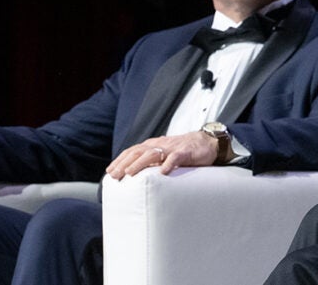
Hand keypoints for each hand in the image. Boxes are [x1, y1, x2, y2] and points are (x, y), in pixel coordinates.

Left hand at [105, 132, 219, 179]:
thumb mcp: (165, 154)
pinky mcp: (186, 152)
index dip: (120, 160)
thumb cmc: (185, 151)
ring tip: (130, 173)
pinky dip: (168, 164)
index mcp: (154, 145)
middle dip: (124, 163)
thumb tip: (136, 175)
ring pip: (152, 154)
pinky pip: (176, 157)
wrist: (208, 142)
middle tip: (114, 175)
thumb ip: (153, 162)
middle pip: (138, 152)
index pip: (132, 151)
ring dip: (139, 163)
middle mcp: (160, 145)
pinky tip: (162, 172)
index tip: (110, 171)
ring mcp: (173, 148)